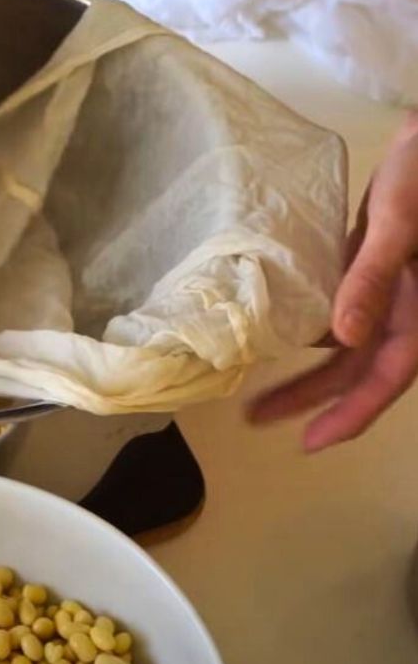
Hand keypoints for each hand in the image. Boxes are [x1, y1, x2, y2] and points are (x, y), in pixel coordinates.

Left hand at [250, 113, 417, 450]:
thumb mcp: (399, 221)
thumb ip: (374, 276)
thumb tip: (342, 337)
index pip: (389, 373)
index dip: (352, 412)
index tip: (309, 441)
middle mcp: (409, 306)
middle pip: (361, 369)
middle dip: (315, 400)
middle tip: (260, 420)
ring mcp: (391, 290)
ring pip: (351, 346)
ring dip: (311, 371)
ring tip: (262, 394)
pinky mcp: (373, 269)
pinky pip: (345, 312)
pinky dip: (316, 331)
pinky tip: (281, 339)